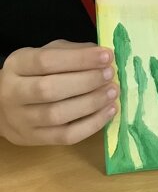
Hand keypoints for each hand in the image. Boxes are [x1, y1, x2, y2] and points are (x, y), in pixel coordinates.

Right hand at [0, 40, 117, 145]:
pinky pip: (66, 136)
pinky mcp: (34, 140)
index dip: (80, 59)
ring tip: (113, 92)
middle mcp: (13, 93)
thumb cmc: (37, 73)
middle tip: (110, 74)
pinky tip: (109, 111)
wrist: (7, 106)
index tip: (107, 56)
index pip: (46, 61)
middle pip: (49, 89)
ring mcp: (21, 120)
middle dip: (86, 81)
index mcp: (17, 65)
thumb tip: (104, 55)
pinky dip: (92, 125)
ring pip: (57, 115)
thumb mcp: (49, 53)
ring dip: (91, 103)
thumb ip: (74, 52)